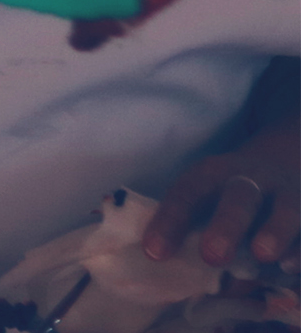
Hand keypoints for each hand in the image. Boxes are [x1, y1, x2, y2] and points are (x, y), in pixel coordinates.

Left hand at [145, 127, 300, 271]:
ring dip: (274, 232)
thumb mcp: (205, 198)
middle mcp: (251, 179)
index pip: (187, 193)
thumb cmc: (227, 196)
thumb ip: (191, 231)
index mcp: (212, 173)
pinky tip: (290, 266)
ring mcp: (287, 194)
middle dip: (226, 225)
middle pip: (239, 197)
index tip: (155, 253)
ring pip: (286, 209)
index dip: (170, 221)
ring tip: (262, 255)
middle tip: (213, 255)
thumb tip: (178, 276)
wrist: (279, 166)